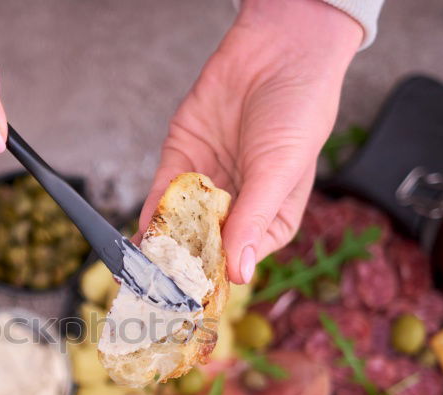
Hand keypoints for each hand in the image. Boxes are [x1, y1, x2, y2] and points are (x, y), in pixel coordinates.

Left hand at [140, 0, 362, 283]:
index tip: (191, 296)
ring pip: (178, 224)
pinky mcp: (183, 158)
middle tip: (157, 290)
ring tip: (144, 272)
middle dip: (179, 267)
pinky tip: (143, 235)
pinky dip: (152, 215)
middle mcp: (237, 206)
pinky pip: (162, 195)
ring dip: (160, 246)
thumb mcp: (279, 172)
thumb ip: (253, 221)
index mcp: (271, 220)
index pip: (238, 259)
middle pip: (203, 246)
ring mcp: (208, 184)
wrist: (279, 49)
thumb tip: (238, 274)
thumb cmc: (298, 110)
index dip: (214, 278)